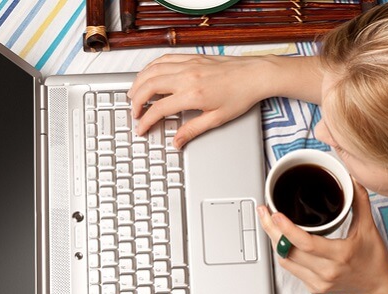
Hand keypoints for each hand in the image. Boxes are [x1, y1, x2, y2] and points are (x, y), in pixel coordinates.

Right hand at [127, 54, 274, 148]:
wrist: (255, 75)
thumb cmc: (240, 96)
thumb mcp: (217, 119)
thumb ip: (193, 130)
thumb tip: (177, 141)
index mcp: (192, 95)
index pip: (159, 109)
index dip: (146, 121)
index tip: (141, 128)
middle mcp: (187, 76)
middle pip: (149, 87)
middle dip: (136, 101)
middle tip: (135, 113)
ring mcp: (188, 64)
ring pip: (152, 70)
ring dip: (139, 82)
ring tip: (133, 95)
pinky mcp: (191, 57)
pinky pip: (164, 59)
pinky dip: (151, 67)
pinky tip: (148, 75)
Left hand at [257, 180, 387, 293]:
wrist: (378, 287)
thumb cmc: (375, 259)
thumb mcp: (370, 228)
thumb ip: (360, 201)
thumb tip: (352, 179)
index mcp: (340, 255)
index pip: (306, 243)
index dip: (286, 228)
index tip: (275, 214)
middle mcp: (327, 271)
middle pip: (288, 251)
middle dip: (271, 230)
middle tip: (263, 212)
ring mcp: (318, 282)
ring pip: (285, 260)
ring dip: (275, 240)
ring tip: (268, 222)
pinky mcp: (313, 287)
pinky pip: (291, 268)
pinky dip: (284, 252)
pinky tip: (281, 239)